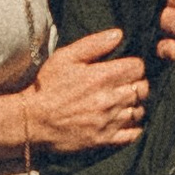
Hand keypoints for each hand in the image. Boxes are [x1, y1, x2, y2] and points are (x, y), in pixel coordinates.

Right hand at [28, 28, 148, 153]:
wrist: (32, 121)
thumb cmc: (47, 86)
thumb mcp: (65, 57)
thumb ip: (94, 44)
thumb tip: (119, 34)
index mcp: (102, 77)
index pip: (138, 67)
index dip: (134, 65)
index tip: (126, 67)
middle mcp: (110, 99)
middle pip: (143, 89)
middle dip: (138, 83)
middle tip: (126, 84)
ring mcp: (108, 122)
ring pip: (140, 111)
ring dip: (136, 104)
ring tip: (125, 102)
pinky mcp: (104, 140)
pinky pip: (133, 134)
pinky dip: (134, 127)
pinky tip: (125, 120)